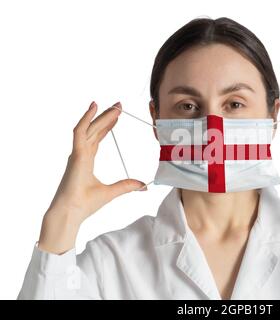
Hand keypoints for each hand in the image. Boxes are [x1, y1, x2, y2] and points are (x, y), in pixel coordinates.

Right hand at [38, 101, 146, 253]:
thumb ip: (127, 186)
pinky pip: (80, 131)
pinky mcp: (76, 155)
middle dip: (106, 116)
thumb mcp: (112, 192)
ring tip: (114, 105)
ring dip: (101, 115)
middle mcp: (81, 154)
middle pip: (94, 129)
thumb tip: (144, 186)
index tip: (117, 117)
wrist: (70, 212)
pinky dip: (86, 118)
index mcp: (86, 161)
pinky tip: (94, 107)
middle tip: (119, 106)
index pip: (97, 138)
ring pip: (90, 127)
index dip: (106, 127)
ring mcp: (77, 153)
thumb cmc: (84, 204)